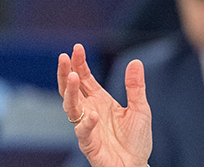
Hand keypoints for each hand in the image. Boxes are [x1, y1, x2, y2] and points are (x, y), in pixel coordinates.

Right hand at [57, 44, 152, 166]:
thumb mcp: (140, 108)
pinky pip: (82, 132)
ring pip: (70, 107)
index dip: (79, 64)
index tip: (76, 48)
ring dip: (70, 92)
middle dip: (66, 73)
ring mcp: (87, 127)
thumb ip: (135, 86)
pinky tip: (93, 114)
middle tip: (63, 58)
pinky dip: (86, 123)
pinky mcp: (89, 144)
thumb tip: (135, 61)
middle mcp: (90, 111)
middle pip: (71, 89)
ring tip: (72, 76)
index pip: (85, 79)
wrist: (135, 166)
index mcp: (100, 101)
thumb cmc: (136, 140)